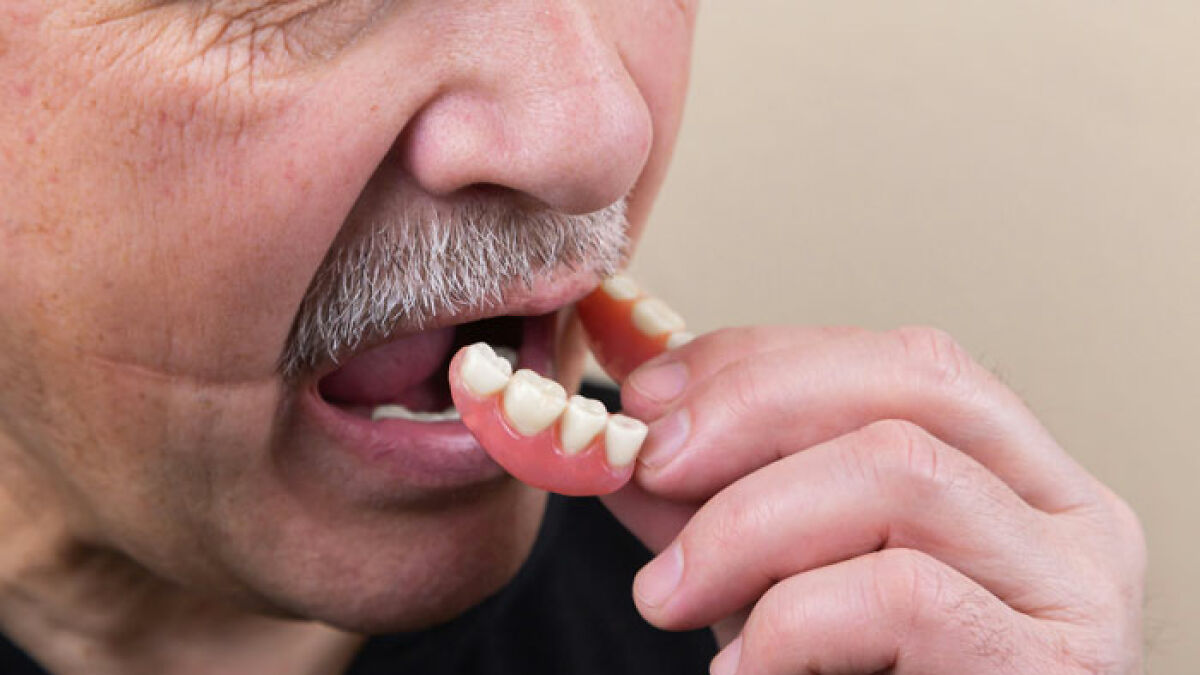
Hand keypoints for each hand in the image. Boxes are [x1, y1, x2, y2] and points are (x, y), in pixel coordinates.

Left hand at [602, 326, 1144, 673]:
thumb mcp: (782, 574)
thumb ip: (724, 501)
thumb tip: (634, 431)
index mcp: (1011, 471)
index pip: (894, 359)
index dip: (759, 361)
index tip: (649, 400)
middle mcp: (1068, 513)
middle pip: (911, 383)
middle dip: (750, 409)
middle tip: (649, 464)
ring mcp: (1074, 590)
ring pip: (900, 472)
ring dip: (748, 524)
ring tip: (671, 595)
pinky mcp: (1055, 670)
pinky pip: (901, 595)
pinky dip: (791, 624)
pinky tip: (745, 672)